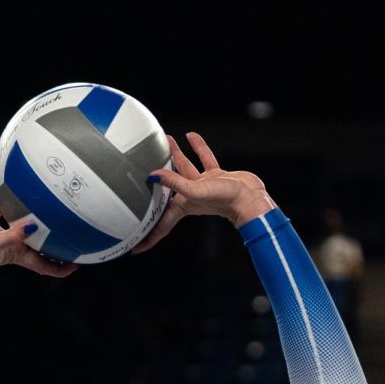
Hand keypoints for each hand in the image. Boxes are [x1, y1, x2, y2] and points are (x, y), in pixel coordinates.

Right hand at [0, 203, 76, 278]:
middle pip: (39, 248)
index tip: (78, 262)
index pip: (45, 267)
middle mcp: (11, 246)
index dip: (62, 267)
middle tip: (71, 233)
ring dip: (33, 222)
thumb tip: (33, 225)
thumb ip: (13, 235)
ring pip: (21, 228)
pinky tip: (11, 191)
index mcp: (17, 256)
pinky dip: (4, 203)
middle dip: (54, 244)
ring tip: (46, 210)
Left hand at [132, 131, 275, 253]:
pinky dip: (197, 148)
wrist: (250, 197)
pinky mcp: (216, 176)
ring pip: (184, 167)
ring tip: (166, 139)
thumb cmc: (225, 200)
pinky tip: (191, 136)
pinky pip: (203, 159)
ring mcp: (204, 185)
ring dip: (175, 155)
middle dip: (155, 179)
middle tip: (141, 167)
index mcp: (183, 206)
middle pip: (167, 187)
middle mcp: (191, 196)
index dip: (148, 235)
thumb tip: (153, 175)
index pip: (160, 223)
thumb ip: (174, 182)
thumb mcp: (195, 191)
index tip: (135, 247)